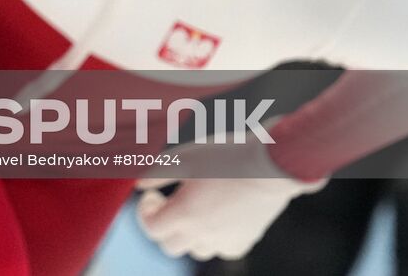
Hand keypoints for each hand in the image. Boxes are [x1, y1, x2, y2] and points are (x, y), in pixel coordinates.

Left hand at [135, 138, 324, 261]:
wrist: (272, 166)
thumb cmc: (226, 156)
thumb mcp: (184, 157)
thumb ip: (156, 173)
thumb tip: (135, 186)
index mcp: (184, 214)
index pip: (151, 228)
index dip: (144, 212)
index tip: (152, 195)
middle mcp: (202, 234)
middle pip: (169, 245)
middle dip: (163, 225)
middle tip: (168, 202)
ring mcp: (225, 240)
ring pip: (195, 250)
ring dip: (187, 234)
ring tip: (194, 208)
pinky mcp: (245, 240)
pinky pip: (222, 249)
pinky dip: (214, 239)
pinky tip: (217, 218)